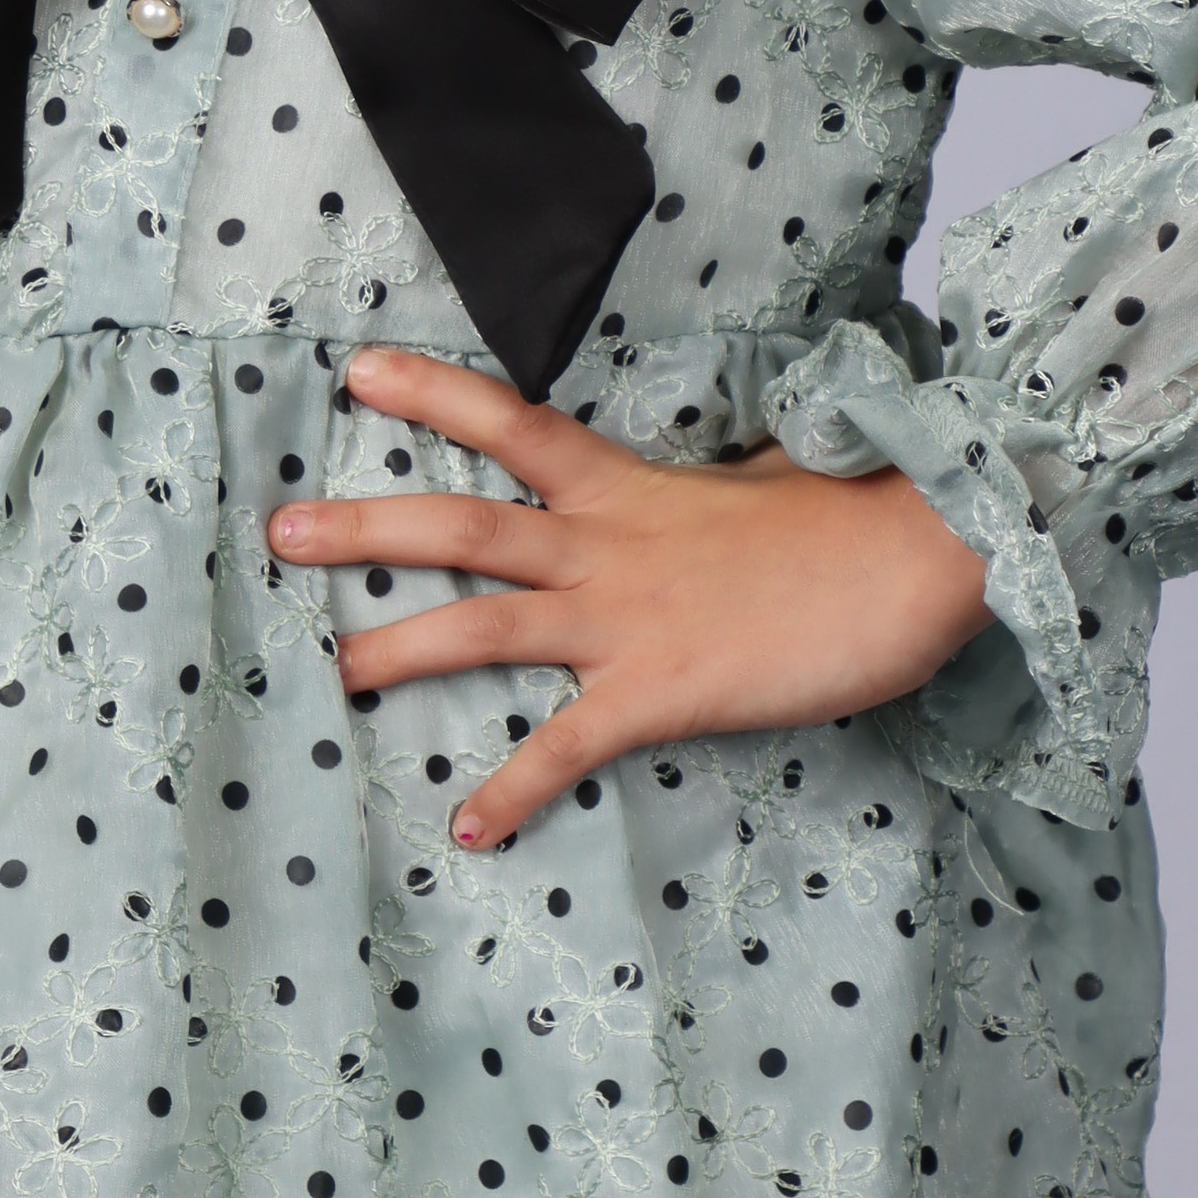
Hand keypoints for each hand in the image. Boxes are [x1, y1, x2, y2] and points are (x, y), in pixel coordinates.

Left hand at [268, 345, 991, 848]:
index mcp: (629, 486)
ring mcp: (627, 616)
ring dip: (400, 649)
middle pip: (463, 524)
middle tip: (280, 531)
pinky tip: (469, 828)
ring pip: (486, 624)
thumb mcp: (760, 484)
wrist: (918, 555)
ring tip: (331, 676)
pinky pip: (568, 746)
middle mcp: (607, 543)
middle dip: (366, 527)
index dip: (430, 392)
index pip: (511, 421)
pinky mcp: (662, 689)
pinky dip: (515, 789)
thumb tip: (718, 476)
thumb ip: (708, 489)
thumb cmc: (854, 519)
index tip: (355, 369)